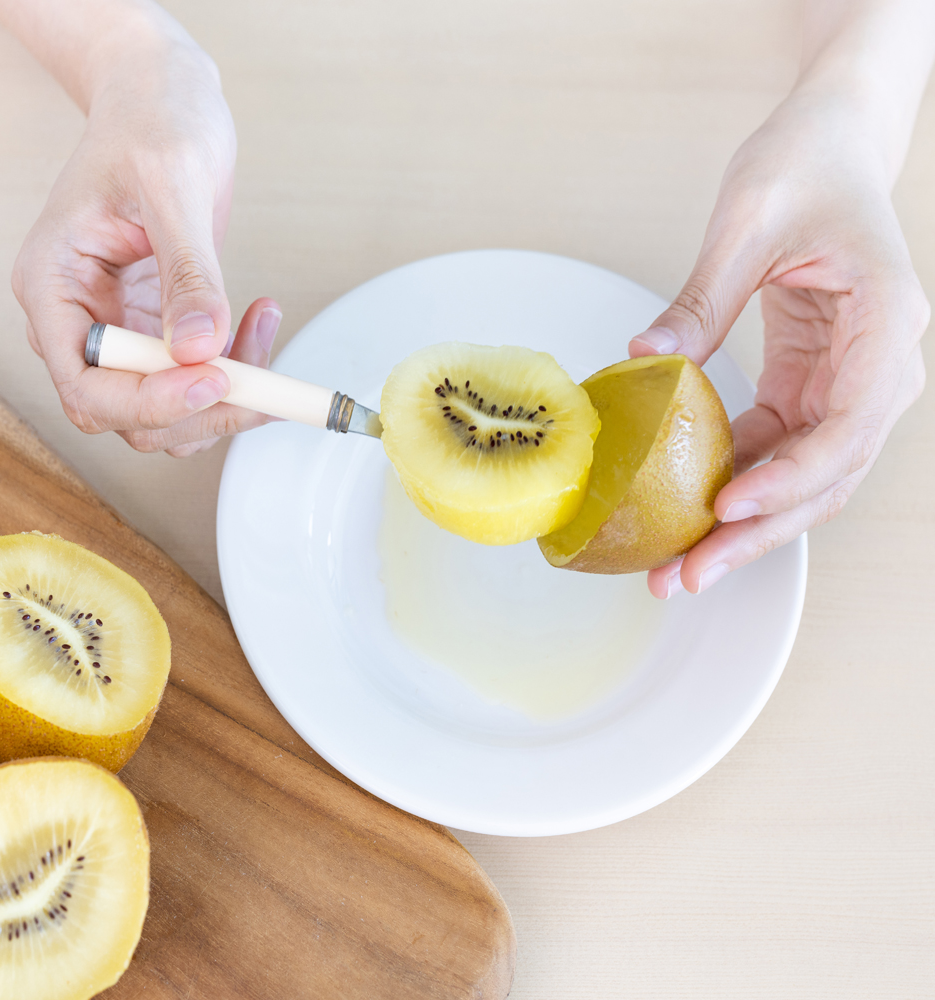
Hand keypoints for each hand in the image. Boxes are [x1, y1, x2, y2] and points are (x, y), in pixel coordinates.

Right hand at [11, 28, 279, 456]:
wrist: (163, 98)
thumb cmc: (152, 120)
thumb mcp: (172, 186)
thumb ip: (188, 272)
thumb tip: (199, 348)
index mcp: (53, 286)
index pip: (87, 384)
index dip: (151, 400)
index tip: (215, 380)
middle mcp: (81, 319)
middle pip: (129, 413)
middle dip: (200, 407)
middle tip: (261, 377)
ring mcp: (122, 327)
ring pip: (168, 409)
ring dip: (226, 393)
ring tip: (263, 327)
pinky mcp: (161, 326)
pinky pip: (198, 377)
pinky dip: (238, 368)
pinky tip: (262, 320)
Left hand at [629, 91, 928, 596]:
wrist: (830, 144)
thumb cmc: (806, 164)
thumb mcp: (748, 221)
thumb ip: (704, 298)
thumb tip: (641, 358)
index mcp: (888, 324)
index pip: (849, 425)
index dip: (790, 478)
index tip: (726, 507)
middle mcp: (880, 369)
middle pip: (825, 476)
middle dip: (756, 532)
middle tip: (686, 575)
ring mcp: (847, 385)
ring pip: (801, 479)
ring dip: (742, 527)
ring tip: (677, 567)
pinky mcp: (809, 387)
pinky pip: (773, 451)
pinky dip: (731, 484)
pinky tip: (683, 511)